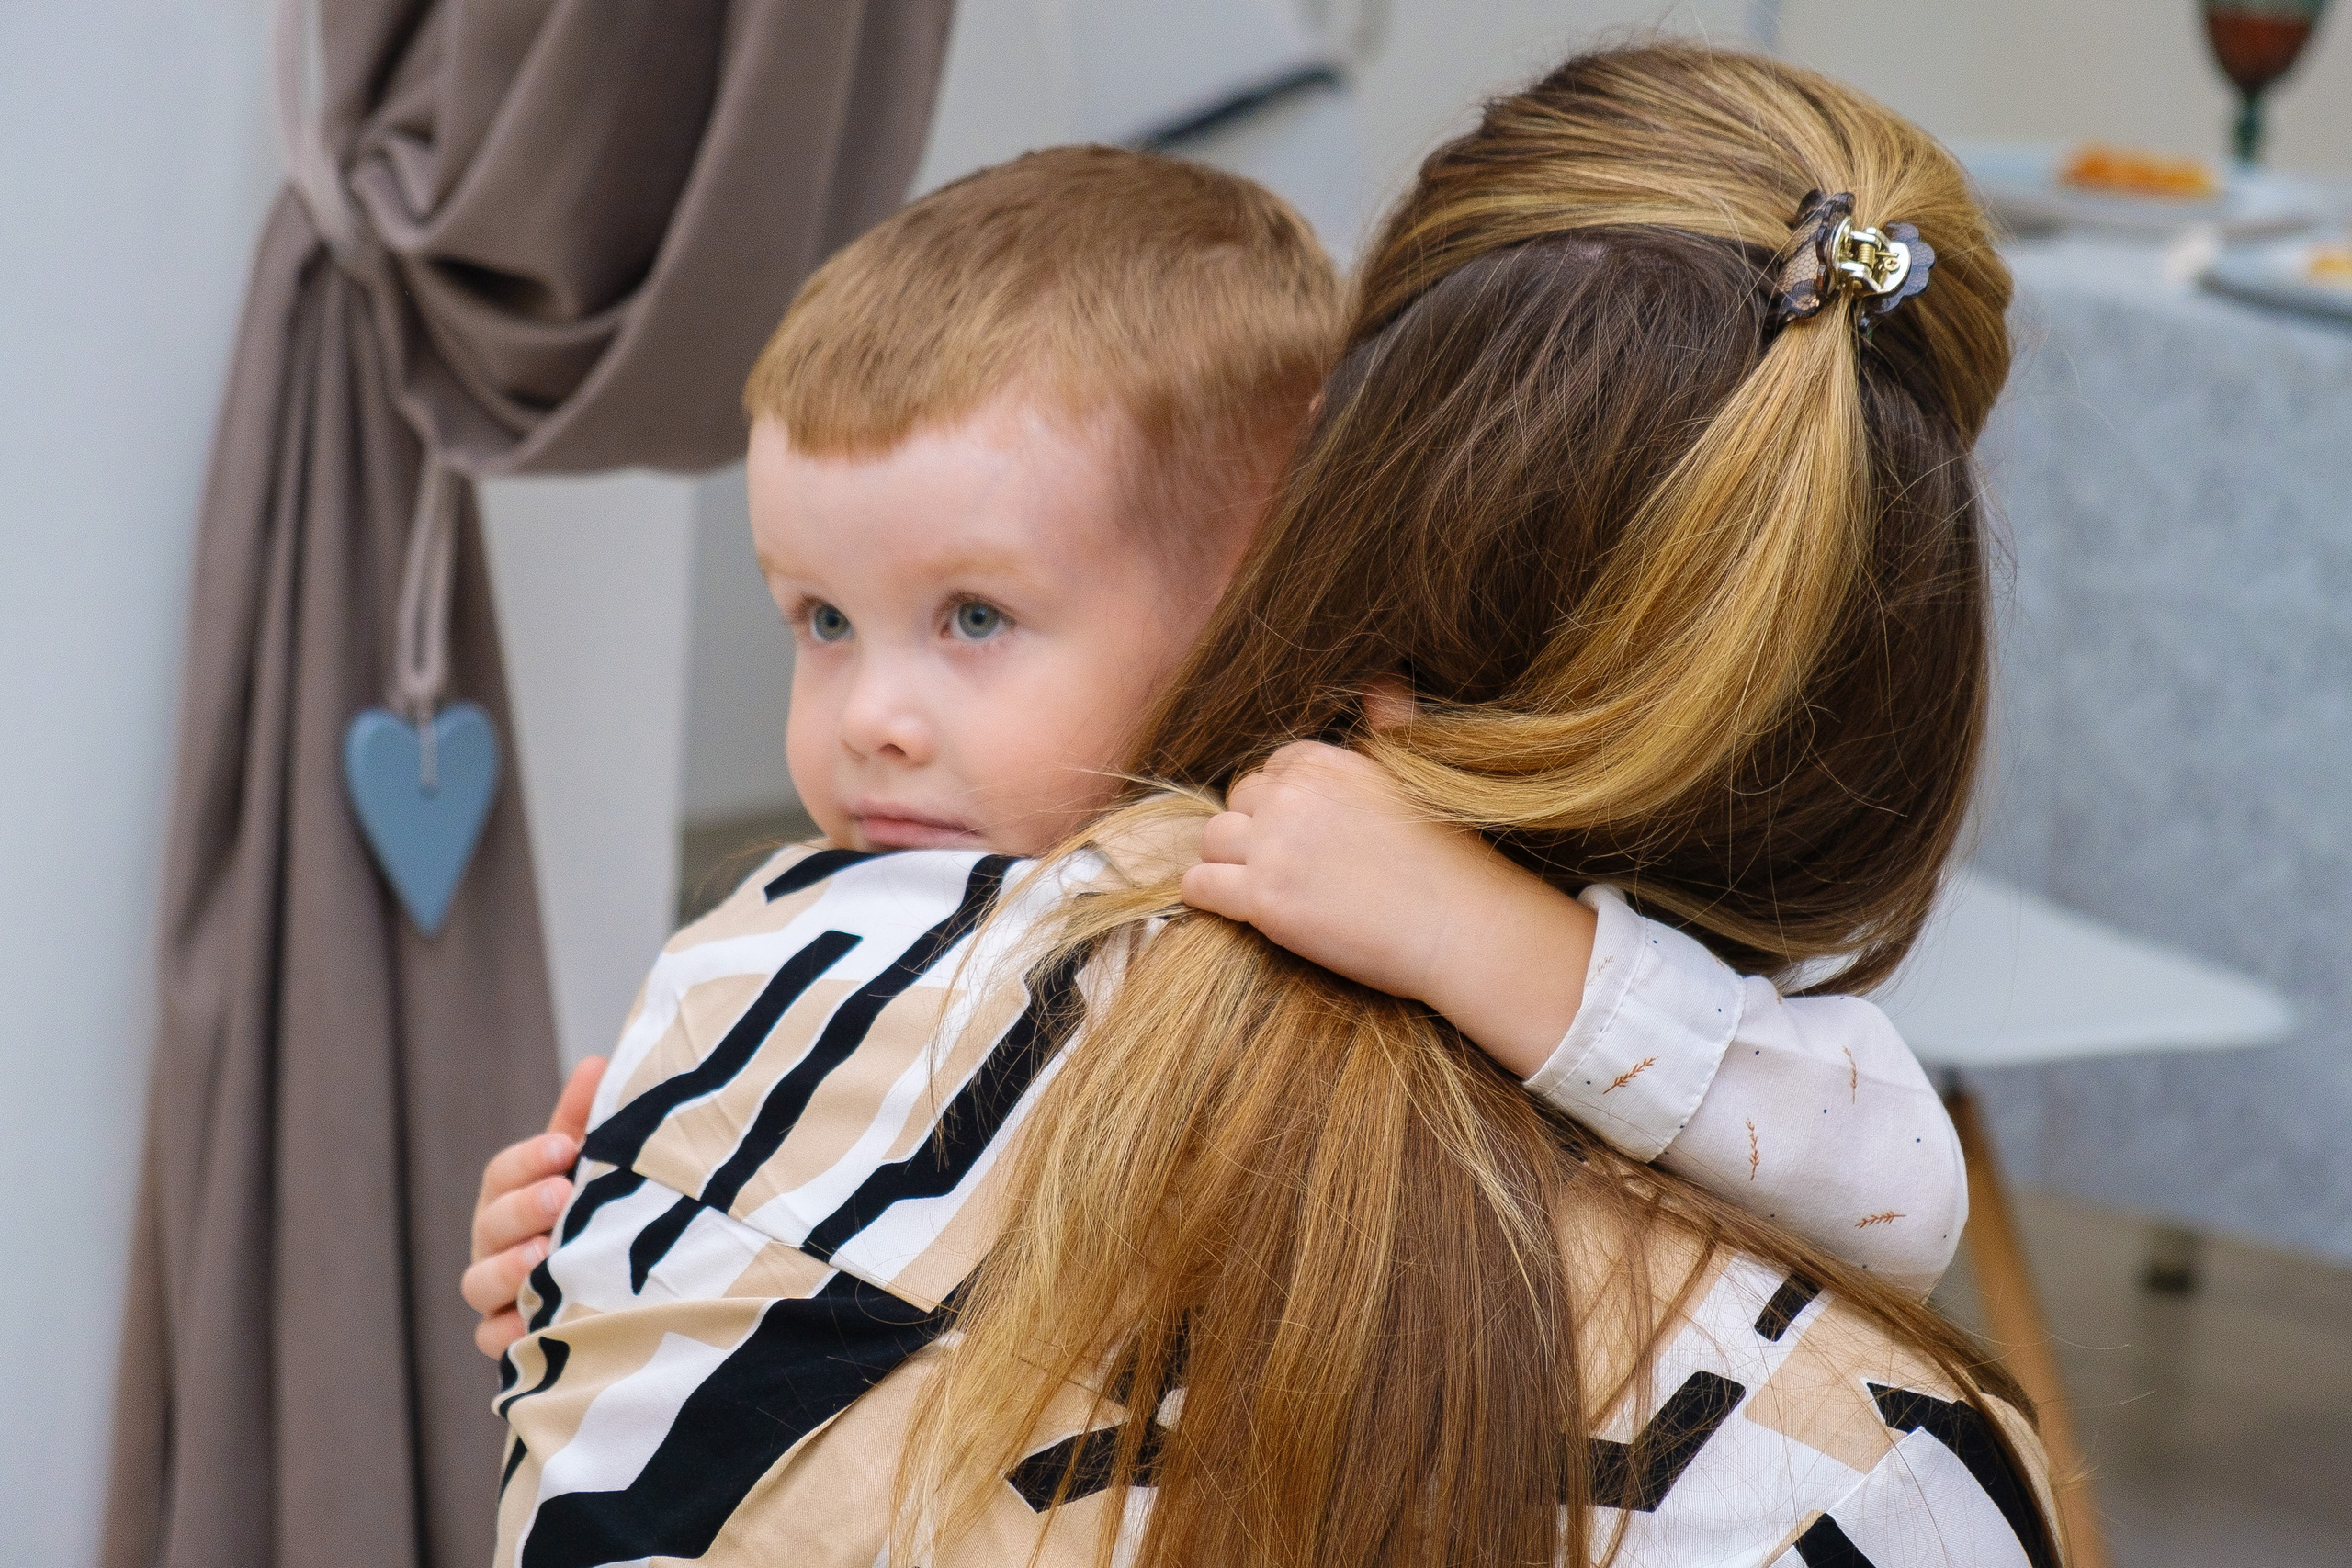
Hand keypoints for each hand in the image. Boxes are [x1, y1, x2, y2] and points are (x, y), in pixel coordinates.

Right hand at [461, 1055, 605, 1357]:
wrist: (622, 1286)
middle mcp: (496, 1244)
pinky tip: (536, 1323)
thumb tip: (596, 1063)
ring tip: (544, 1257)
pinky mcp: (511, 1342)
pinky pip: (493, 1342)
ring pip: (479, 1285)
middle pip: (490, 1225)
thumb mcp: (595, 1166)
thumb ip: (587, 1121)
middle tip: (561, 1196)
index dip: (529, 1159)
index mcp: (512, 1196)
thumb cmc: (599, 1213)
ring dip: (508, 1269)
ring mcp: (497, 1294)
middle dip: (523, 1209)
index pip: (503, 1173)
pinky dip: (509, 1333)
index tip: (567, 1145)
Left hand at [1179, 741, 1595, 1078]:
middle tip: (1279, 863)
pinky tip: (1227, 906)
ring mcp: (1274, 847)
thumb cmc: (1450, 861)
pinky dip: (1204, 895)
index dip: (1281, 802)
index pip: (1273, 767)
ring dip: (1225, 860)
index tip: (1300, 831)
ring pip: (1212, 838)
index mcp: (1329, 762)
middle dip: (1253, 829)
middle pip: (1239, 799)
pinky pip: (1199, 884)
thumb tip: (1382, 679)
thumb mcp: (1416, 773)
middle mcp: (1294, 796)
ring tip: (1253, 885)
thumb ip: (1390, 722)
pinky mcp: (1263, 899)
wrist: (1462, 927)